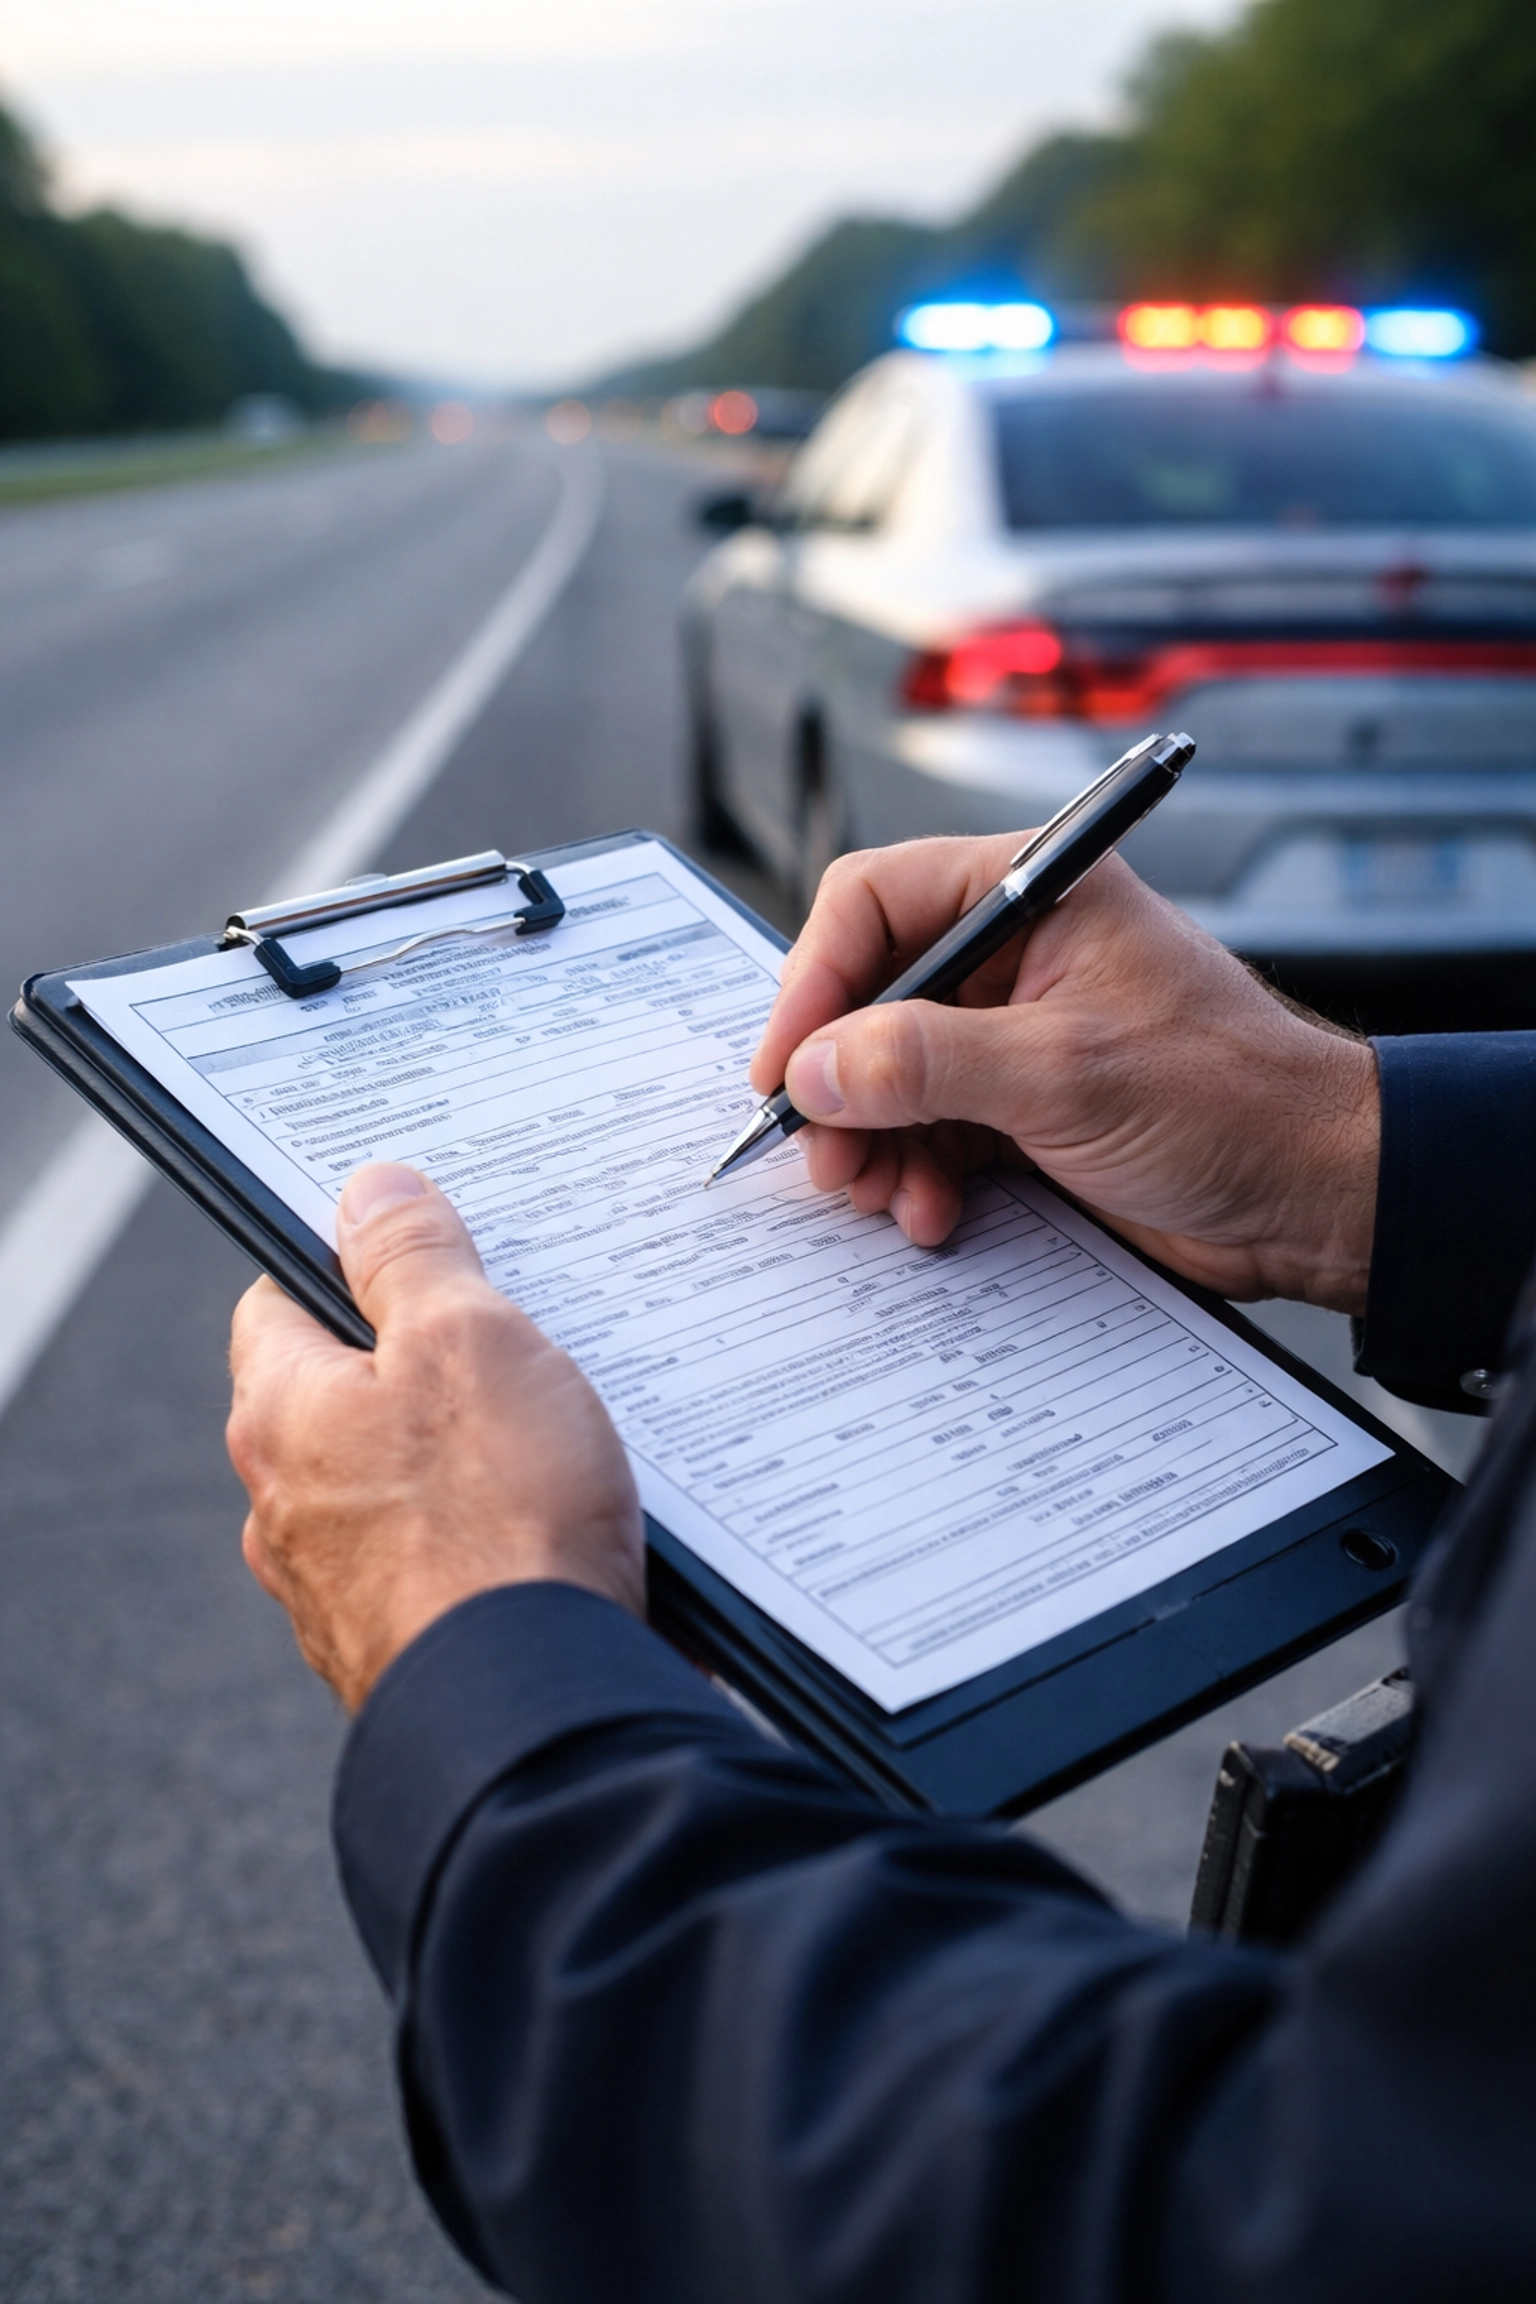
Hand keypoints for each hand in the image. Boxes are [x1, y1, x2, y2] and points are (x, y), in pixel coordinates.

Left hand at [227, 1164, 643, 1710]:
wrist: (536, 1706)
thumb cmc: (500, 1518)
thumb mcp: (469, 1339)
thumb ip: (413, 1256)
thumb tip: (369, 1189)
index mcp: (281, 1414)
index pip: (277, 1301)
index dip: (344, 1262)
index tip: (409, 1248)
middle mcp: (285, 1507)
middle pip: (338, 1396)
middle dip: (414, 1364)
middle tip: (503, 1340)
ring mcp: (337, 1591)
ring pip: (389, 1487)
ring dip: (453, 1460)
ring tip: (544, 1442)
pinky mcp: (401, 1648)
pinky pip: (436, 1563)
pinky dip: (482, 1538)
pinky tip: (550, 1531)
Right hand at [752, 839, 1378, 1313]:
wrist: (1319, 1196)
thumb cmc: (1234, 1100)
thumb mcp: (1062, 1074)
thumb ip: (925, 1063)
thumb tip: (816, 1068)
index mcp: (1035, 892)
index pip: (875, 902)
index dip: (814, 982)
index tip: (787, 1066)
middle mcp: (1018, 950)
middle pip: (871, 995)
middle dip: (841, 1081)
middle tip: (824, 1152)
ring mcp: (1018, 1031)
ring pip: (892, 1073)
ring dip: (873, 1139)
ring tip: (879, 1194)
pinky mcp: (1026, 1105)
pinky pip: (933, 1129)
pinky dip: (917, 1172)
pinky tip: (930, 1210)